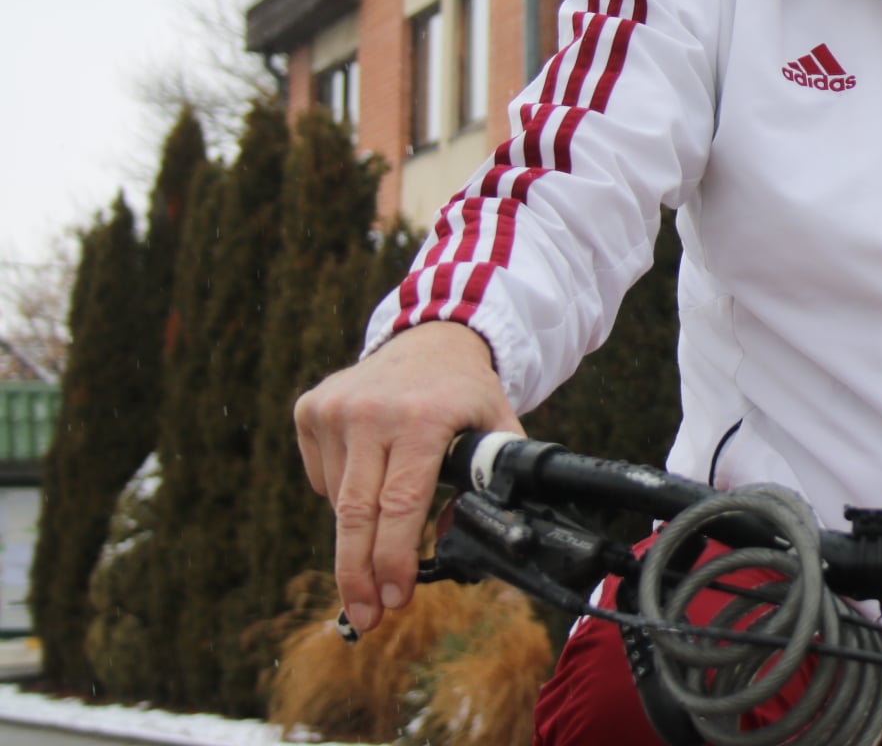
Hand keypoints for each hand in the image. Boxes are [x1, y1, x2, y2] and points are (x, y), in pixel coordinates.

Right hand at [293, 322, 523, 632]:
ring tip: (391, 510)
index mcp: (422, 418)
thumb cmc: (467, 394)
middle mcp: (372, 412)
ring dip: (361, 528)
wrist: (431, 338)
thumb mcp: (498, 429)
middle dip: (358, 575)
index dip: (393, 559)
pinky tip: (372, 467)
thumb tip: (452, 541)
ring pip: (338, 502)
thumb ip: (490, 485)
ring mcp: (335, 408)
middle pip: (356, 514)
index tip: (393, 600)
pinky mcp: (309, 408)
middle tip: (366, 618)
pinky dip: (343, 492)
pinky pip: (322, 478)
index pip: (400, 504)